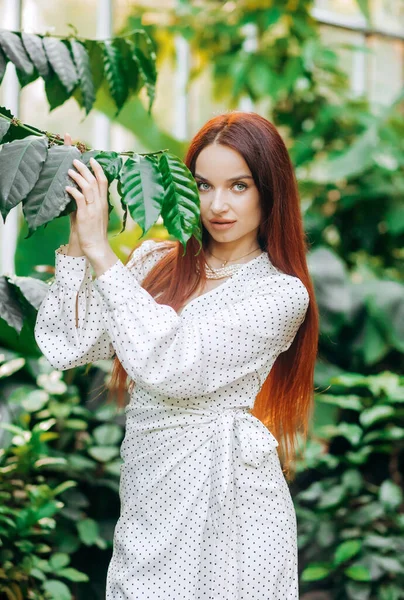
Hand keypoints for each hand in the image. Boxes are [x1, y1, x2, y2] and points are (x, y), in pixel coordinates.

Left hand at [65, 145, 109, 259]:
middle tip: (76, 160)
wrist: (96, 247)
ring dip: (79, 177)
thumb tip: (75, 192)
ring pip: (88, 187)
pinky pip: (80, 199)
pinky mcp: (85, 215)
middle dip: (86, 169)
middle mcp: (100, 204)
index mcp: (103, 203)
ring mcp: (93, 209)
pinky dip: (73, 191)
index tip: (92, 160)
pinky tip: (67, 187)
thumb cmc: (92, 232)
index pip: (103, 182)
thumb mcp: (92, 215)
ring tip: (70, 170)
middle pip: (95, 181)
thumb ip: (86, 203)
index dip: (98, 169)